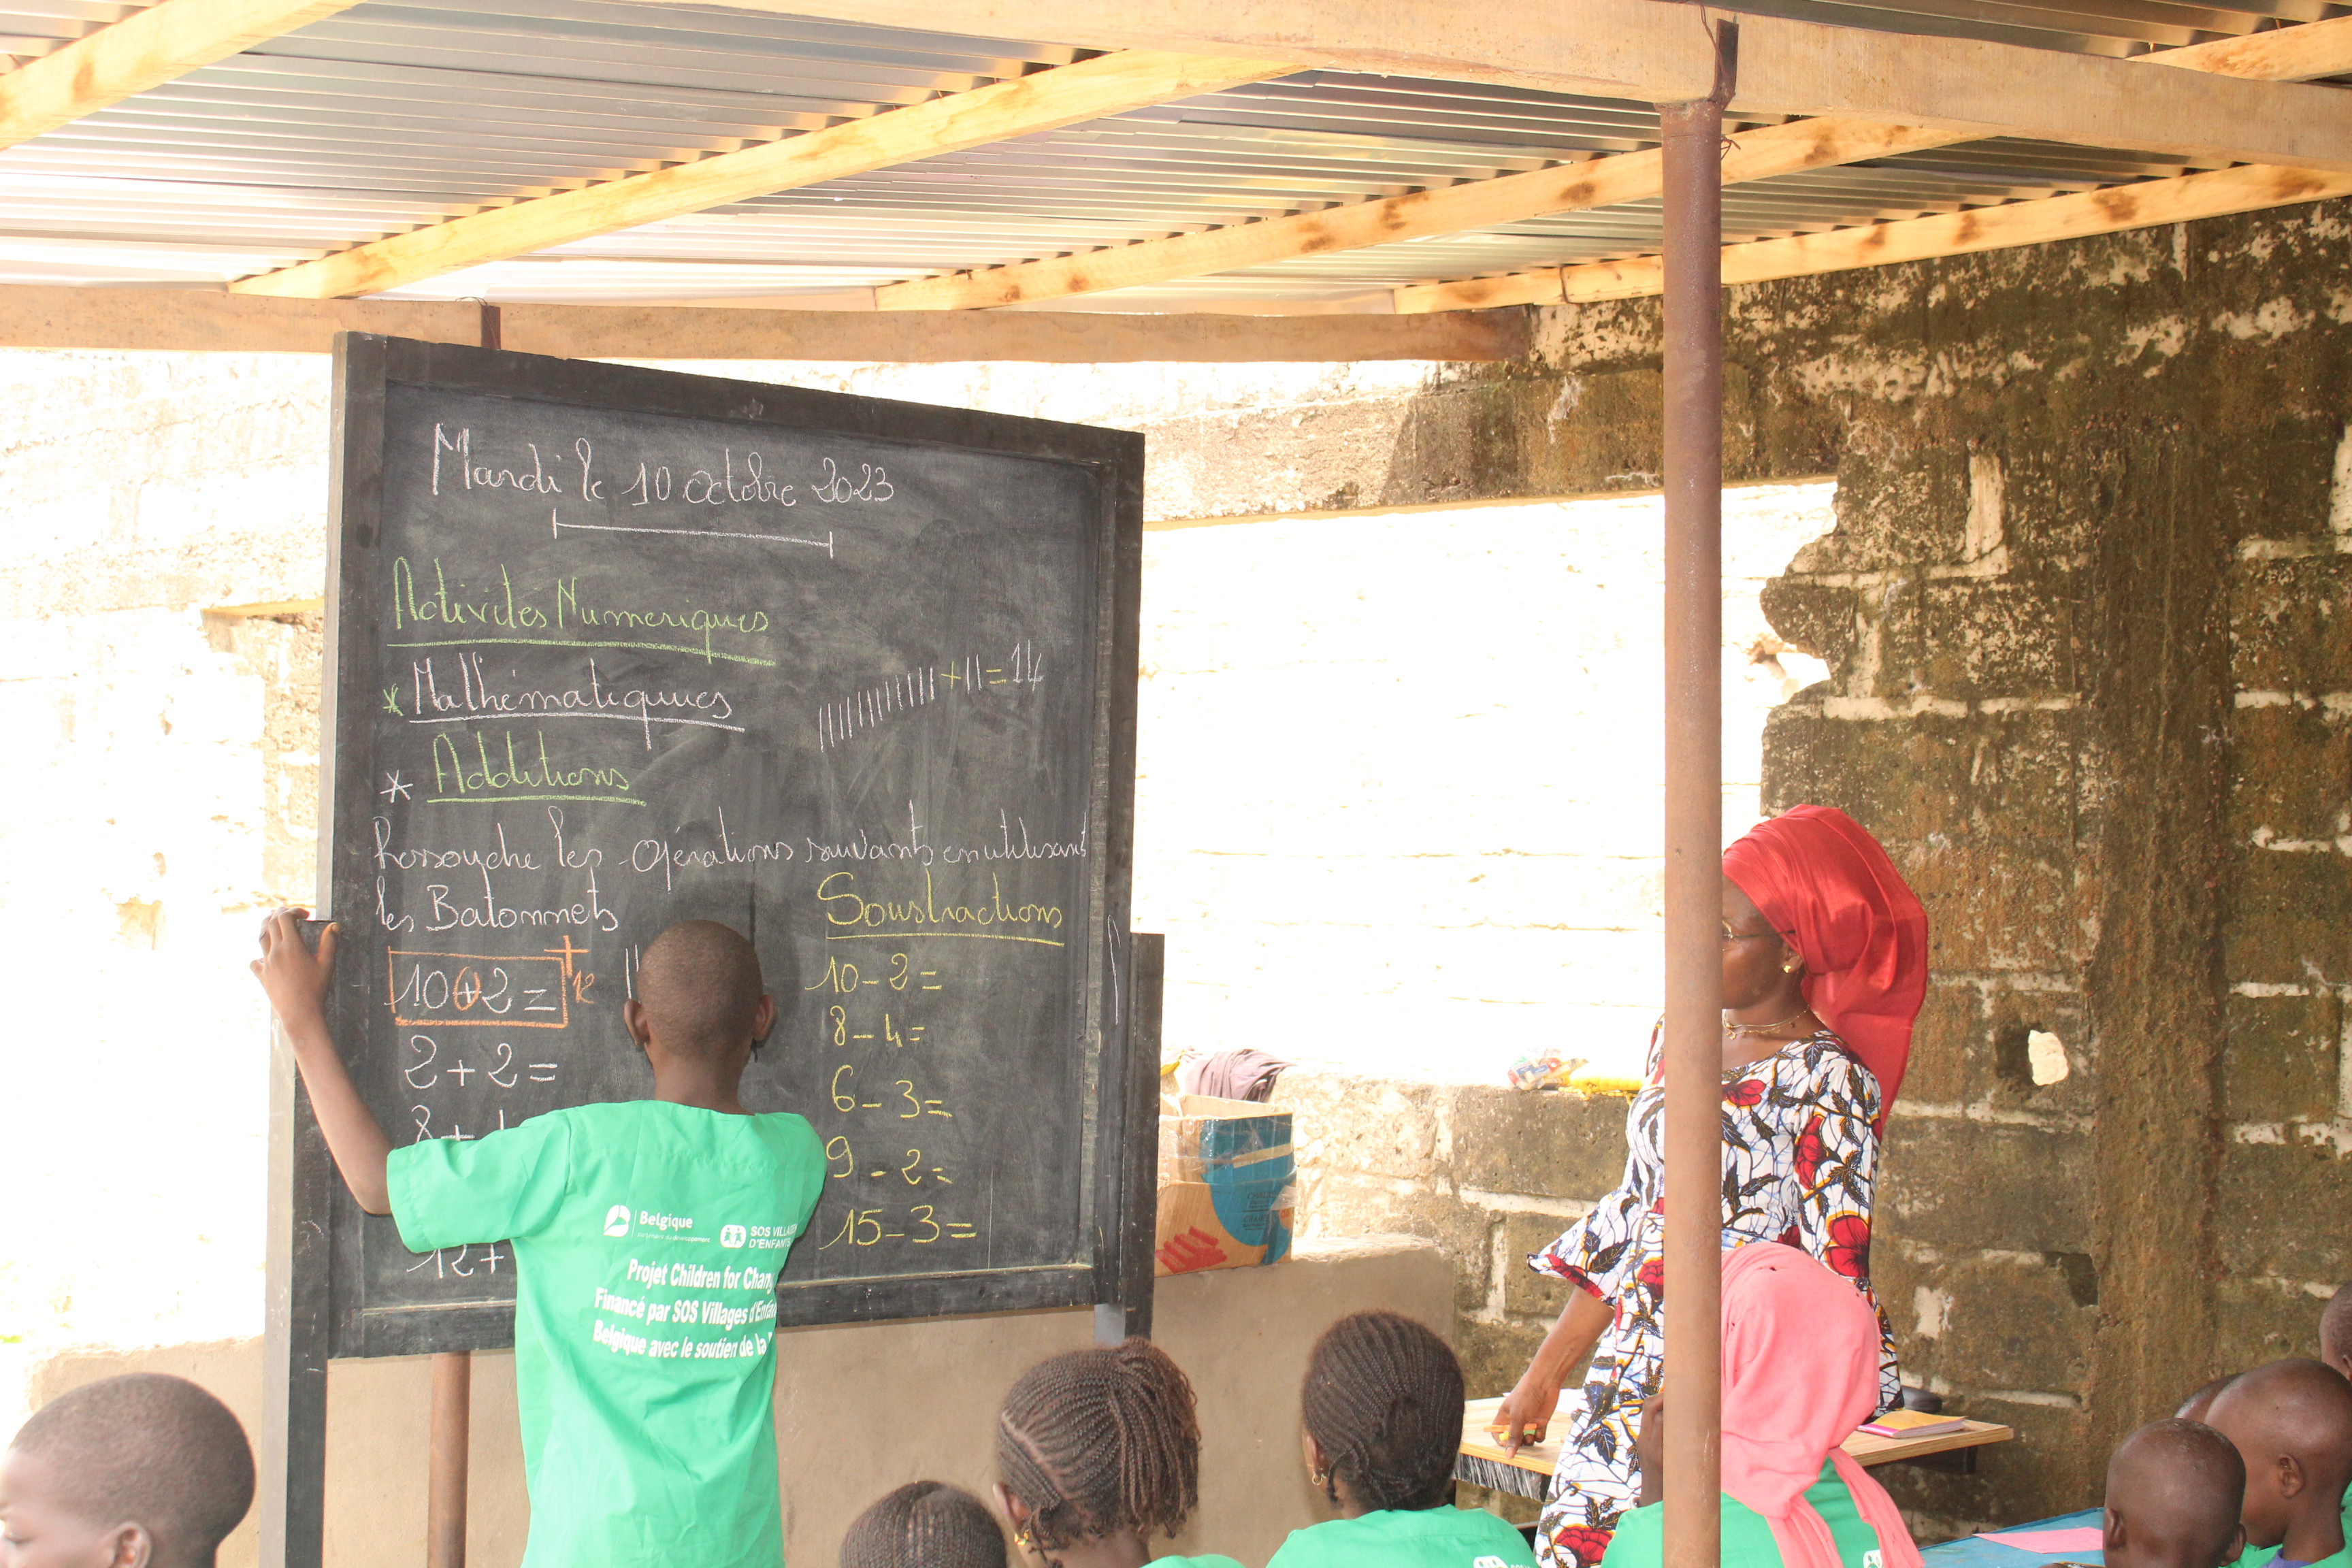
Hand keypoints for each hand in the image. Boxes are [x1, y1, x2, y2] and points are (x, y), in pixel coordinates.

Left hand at [252, 908, 337, 1024]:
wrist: (299, 1013)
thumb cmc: (316, 989)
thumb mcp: (327, 964)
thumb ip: (330, 942)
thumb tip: (334, 925)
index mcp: (291, 946)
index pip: (285, 917)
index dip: (294, 911)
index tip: (306, 915)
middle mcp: (275, 952)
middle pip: (270, 923)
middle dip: (280, 913)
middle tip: (291, 915)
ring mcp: (266, 963)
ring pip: (260, 937)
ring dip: (266, 927)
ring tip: (274, 924)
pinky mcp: (262, 976)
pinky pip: (255, 961)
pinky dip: (260, 954)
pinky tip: (267, 958)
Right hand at [1491, 1375, 1562, 1457]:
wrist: (1545, 1383)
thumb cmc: (1526, 1395)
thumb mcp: (1517, 1417)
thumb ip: (1513, 1436)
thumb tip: (1508, 1455)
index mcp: (1505, 1416)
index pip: (1497, 1431)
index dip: (1501, 1440)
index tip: (1507, 1444)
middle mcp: (1516, 1420)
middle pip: (1513, 1438)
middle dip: (1517, 1443)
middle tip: (1522, 1441)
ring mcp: (1529, 1421)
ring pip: (1526, 1439)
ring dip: (1529, 1441)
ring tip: (1530, 1436)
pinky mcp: (1540, 1422)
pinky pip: (1538, 1436)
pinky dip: (1539, 1436)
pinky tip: (1540, 1430)